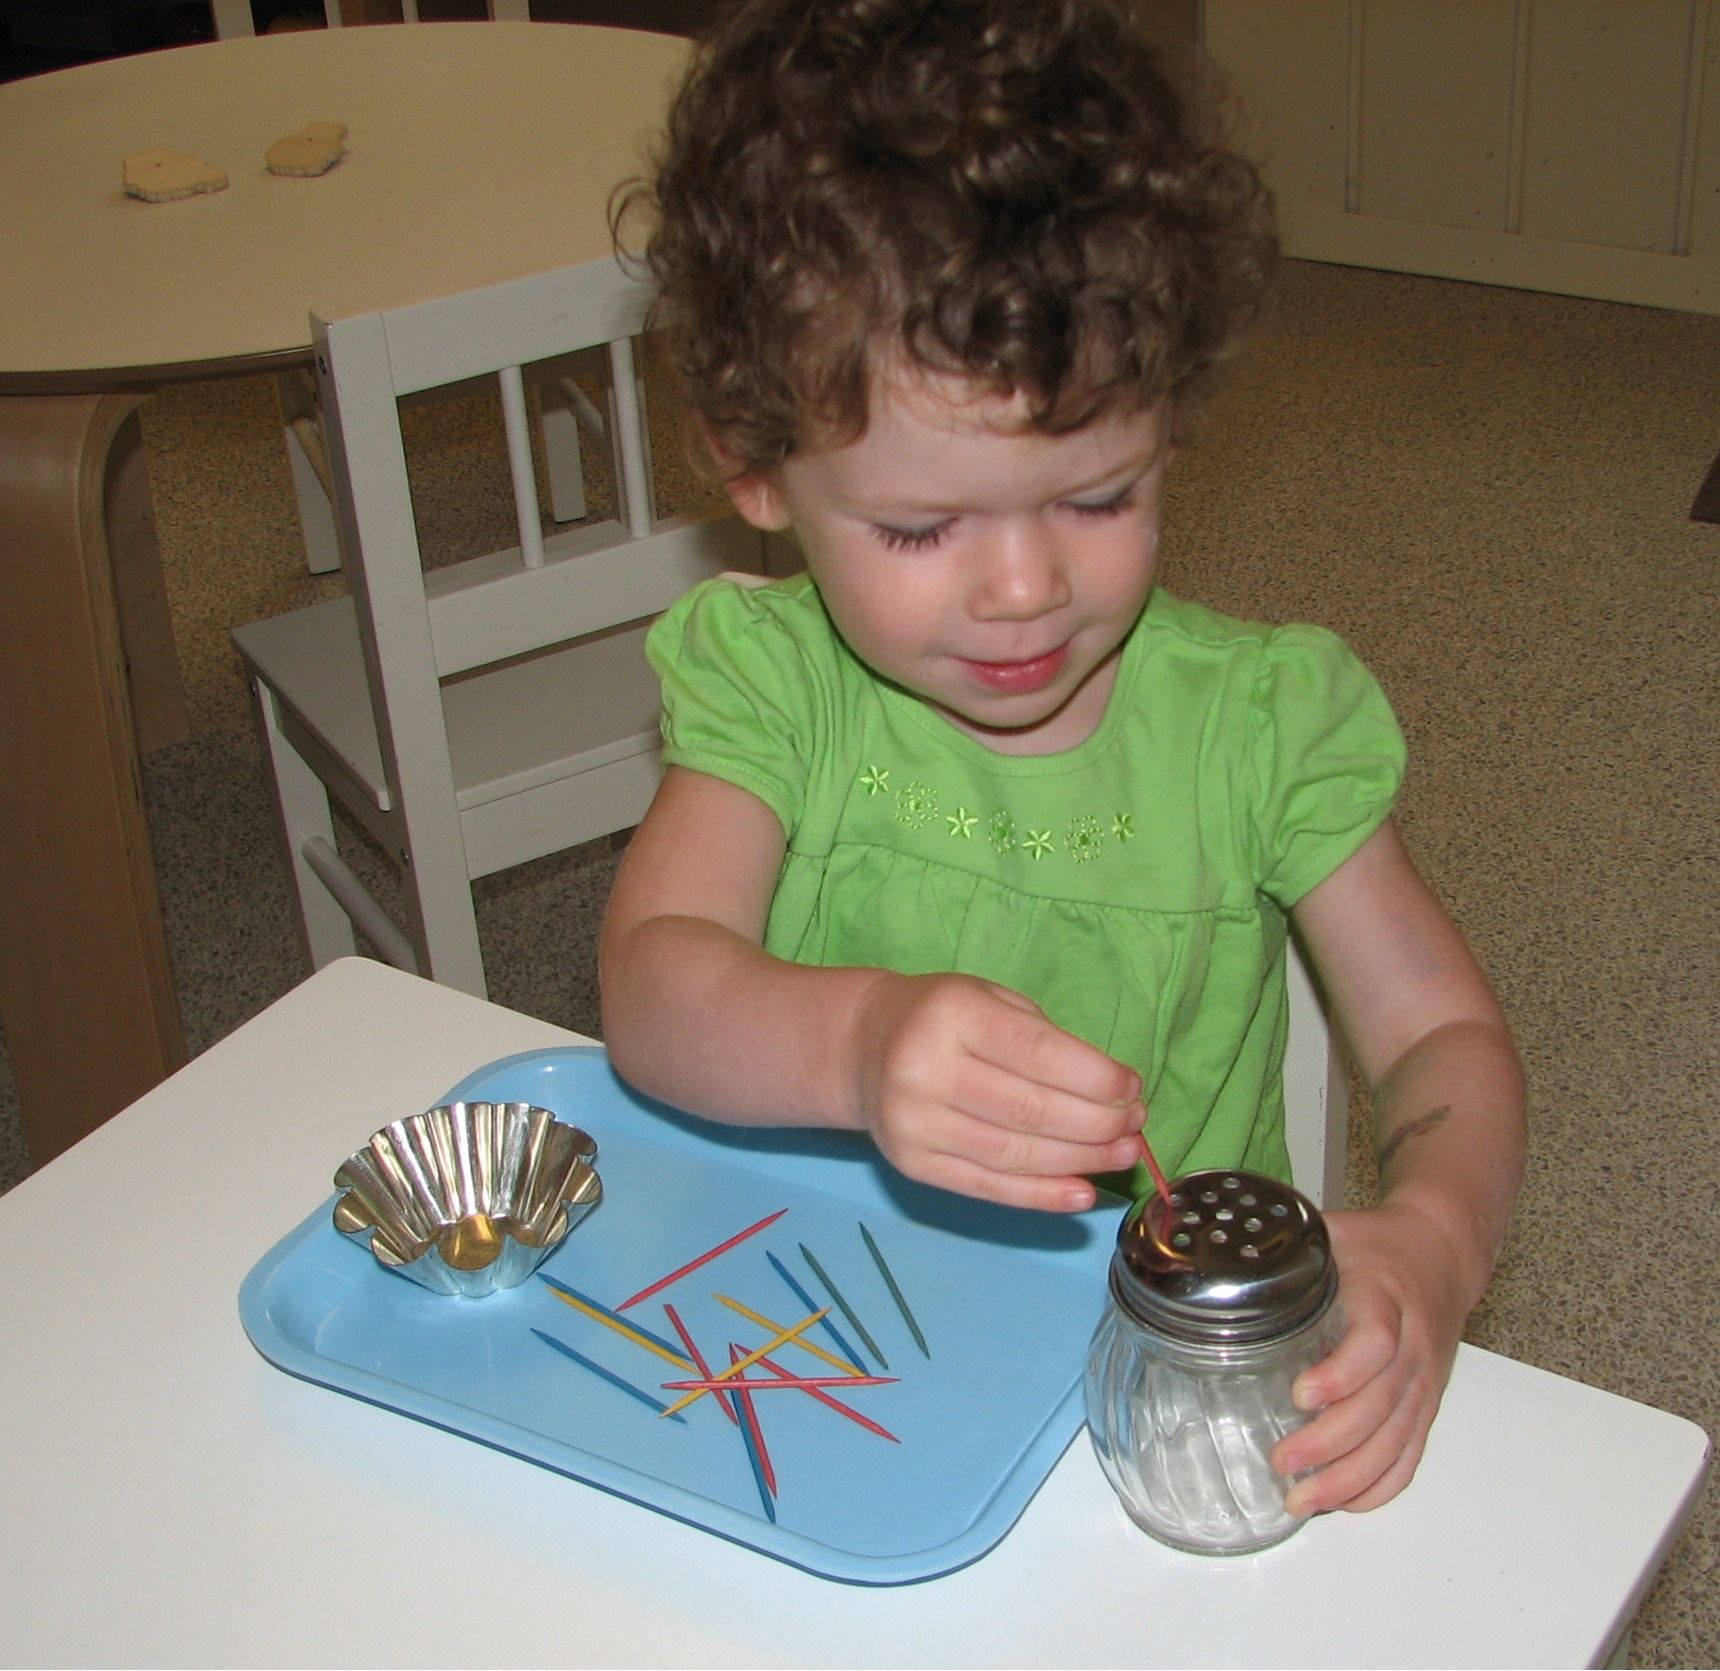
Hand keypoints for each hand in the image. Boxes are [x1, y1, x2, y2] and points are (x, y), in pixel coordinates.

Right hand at [847, 972, 1146, 1211]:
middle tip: (1135, 1124)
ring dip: (1081, 1161)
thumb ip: (1046, 1041)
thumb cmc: (944, 1018)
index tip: (1132, 1087)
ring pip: (1016, 1155)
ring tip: (1122, 1154)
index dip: (1096, 1077)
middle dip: (1098, 1123)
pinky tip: (1083, 1192)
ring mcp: (915, 1124)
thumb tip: (1114, 1097)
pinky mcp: (913, 1166)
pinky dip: (1042, 1196)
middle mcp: (926, 1070)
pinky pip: (989, 1188)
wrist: (864, 1048)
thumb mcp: (991, 1000)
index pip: (1038, 1054)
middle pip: (1031, 1111)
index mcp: (952, 1015)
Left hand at [1270, 1200, 1474, 1514]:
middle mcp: (1411, 1348)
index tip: (1299, 1396)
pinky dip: (1379, 1486)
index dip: (1340, 1376)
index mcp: (1385, 1300)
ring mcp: (1422, 1382)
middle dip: (1330, 1444)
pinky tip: (1342, 1500)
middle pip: (1381, 1407)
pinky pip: (1410, 1455)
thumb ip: (1283, 1251)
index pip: (1374, 1344)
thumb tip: (1215, 1261)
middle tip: (1281, 1461)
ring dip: (1349, 1479)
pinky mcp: (1427, 1404)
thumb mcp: (1333, 1234)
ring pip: (1395, 1443)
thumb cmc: (1379, 1245)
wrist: (1443, 1255)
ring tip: (1300, 1500)